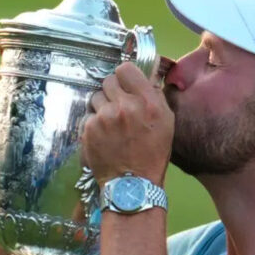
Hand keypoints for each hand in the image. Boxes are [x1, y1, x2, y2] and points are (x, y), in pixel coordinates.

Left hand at [83, 61, 172, 185]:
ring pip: (96, 97)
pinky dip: (94, 123)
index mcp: (148, 102)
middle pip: (108, 81)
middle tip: (118, 107)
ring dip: (102, 107)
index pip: (125, 69)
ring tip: (111, 125)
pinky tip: (103, 136)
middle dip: (113, 92)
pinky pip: (88, 115)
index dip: (125, 77)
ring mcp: (104, 117)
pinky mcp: (88, 129)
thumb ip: (154, 95)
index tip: (126, 86)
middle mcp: (125, 106)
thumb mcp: (166, 121)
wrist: (132, 185)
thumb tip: (145, 74)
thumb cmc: (153, 153)